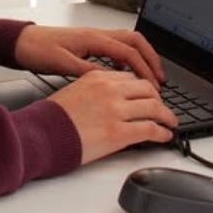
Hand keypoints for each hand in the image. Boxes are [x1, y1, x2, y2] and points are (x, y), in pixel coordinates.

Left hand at [13, 25, 165, 85]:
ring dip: (140, 58)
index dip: (144, 68)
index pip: (128, 52)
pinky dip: (126, 59)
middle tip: (160, 78)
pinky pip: (115, 48)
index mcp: (93, 39)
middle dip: (151, 58)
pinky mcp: (88, 43)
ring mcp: (93, 38)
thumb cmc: (38, 50)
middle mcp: (96, 35)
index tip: (154, 85)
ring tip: (148, 77)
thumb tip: (111, 80)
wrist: (21, 42)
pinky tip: (123, 75)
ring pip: (126, 43)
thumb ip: (88, 71)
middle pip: (135, 40)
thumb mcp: (63, 65)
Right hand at [48, 69, 177, 163]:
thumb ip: (96, 89)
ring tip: (170, 123)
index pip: (131, 77)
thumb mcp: (75, 90)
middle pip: (147, 88)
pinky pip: (150, 129)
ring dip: (166, 116)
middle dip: (159, 99)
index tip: (149, 96)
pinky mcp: (118, 132)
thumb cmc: (52, 116)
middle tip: (163, 109)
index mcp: (98, 77)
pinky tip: (164, 136)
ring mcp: (115, 110)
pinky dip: (162, 133)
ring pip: (154, 107)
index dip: (144, 88)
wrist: (41, 133)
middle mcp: (109, 90)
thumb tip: (113, 99)